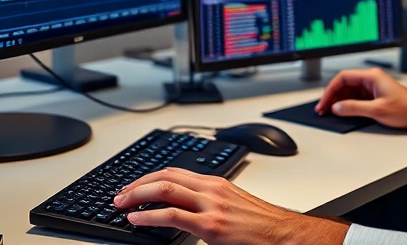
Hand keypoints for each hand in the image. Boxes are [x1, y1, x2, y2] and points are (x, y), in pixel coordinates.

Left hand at [114, 168, 348, 244]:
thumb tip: (184, 210)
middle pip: (165, 175)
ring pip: (164, 189)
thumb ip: (209, 204)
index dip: (148, 177)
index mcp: (216, 183)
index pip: (174, 171)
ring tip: (121, 204)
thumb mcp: (233, 207)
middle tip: (118, 194)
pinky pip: (171, 215)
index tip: (133, 185)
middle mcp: (212, 189)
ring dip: (136, 195)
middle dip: (136, 183)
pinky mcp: (211, 226)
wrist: (287, 236)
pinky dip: (148, 215)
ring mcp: (211, 206)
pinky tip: (136, 219)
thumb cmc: (263, 226)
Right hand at [314, 68, 406, 128]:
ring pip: (350, 91)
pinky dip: (348, 104)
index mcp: (371, 76)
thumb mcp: (377, 110)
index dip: (330, 90)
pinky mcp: (376, 95)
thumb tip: (337, 108)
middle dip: (333, 96)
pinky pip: (357, 97)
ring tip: (331, 112)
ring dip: (340, 101)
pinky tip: (344, 112)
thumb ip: (354, 108)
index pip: (343, 77)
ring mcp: (373, 87)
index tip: (324, 101)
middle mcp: (371, 79)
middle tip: (323, 109)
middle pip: (345, 83)